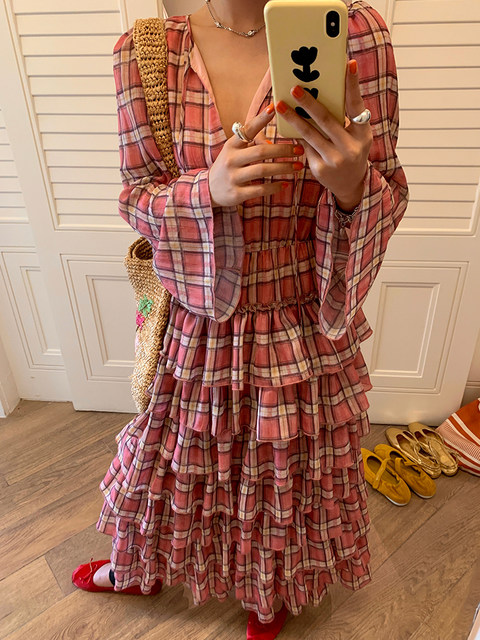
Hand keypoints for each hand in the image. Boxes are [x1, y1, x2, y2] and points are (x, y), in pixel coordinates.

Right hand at [208, 105, 303, 206]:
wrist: (209, 189)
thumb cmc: (229, 165)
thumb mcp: (235, 151)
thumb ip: (252, 143)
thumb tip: (273, 141)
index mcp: (231, 146)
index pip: (247, 130)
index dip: (260, 119)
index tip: (274, 108)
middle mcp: (231, 160)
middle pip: (260, 152)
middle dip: (283, 149)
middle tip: (299, 149)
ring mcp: (233, 177)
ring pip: (262, 170)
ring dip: (283, 168)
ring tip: (299, 166)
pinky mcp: (236, 194)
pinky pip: (260, 190)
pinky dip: (275, 187)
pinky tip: (286, 184)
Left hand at [275, 59, 372, 209]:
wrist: (350, 184)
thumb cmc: (351, 151)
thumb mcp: (355, 136)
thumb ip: (344, 118)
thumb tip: (323, 91)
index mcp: (363, 134)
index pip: (357, 105)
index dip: (353, 85)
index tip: (349, 64)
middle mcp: (351, 147)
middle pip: (327, 120)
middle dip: (309, 103)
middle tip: (295, 88)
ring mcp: (334, 160)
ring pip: (310, 134)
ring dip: (293, 118)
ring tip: (280, 105)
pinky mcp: (320, 169)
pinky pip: (304, 146)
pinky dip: (295, 134)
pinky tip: (284, 124)